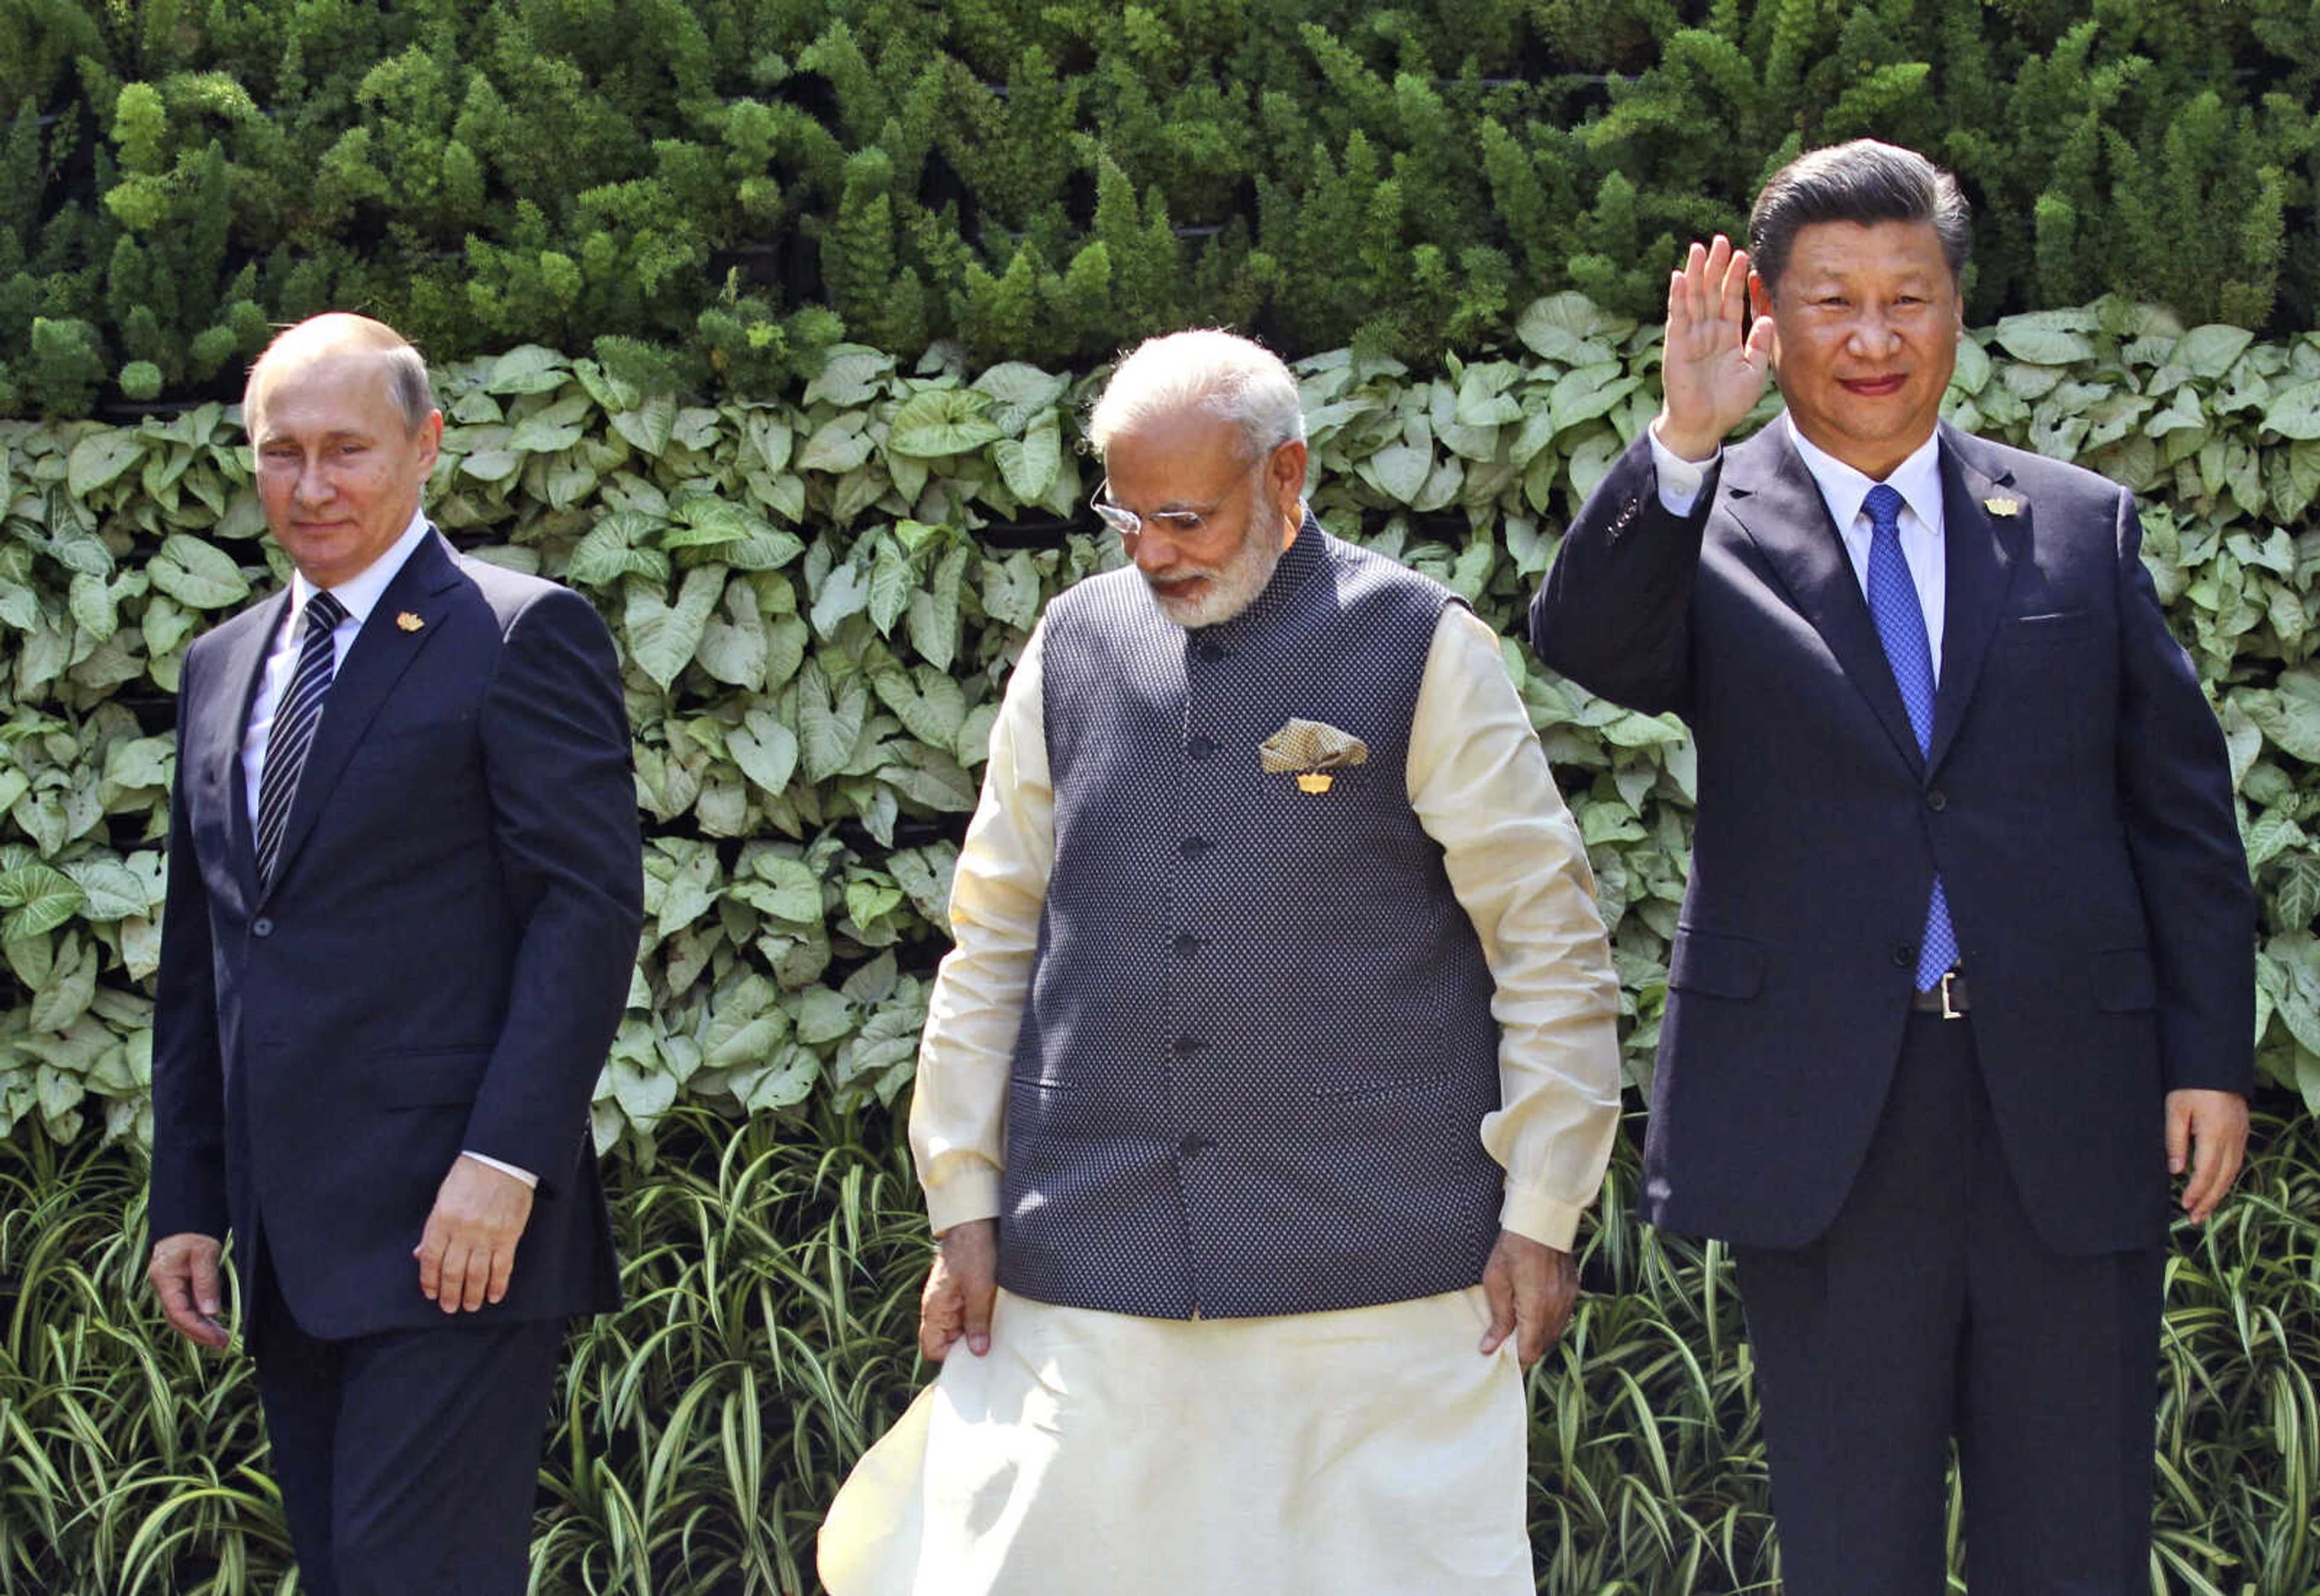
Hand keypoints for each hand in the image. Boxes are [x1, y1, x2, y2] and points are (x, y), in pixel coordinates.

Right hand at [148, 1232, 229, 1348]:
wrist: (186, 1225)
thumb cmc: (194, 1236)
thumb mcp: (205, 1253)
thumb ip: (206, 1282)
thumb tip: (211, 1313)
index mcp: (165, 1279)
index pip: (178, 1312)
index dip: (197, 1328)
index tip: (217, 1338)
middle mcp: (164, 1288)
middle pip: (178, 1320)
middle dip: (200, 1334)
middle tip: (223, 1343)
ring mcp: (169, 1290)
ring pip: (182, 1317)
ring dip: (200, 1330)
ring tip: (221, 1339)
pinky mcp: (178, 1290)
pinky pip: (186, 1310)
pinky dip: (199, 1321)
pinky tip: (213, 1327)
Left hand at [413, 1154, 534, 1311]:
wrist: (502, 1160)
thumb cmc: (469, 1176)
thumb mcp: (443, 1198)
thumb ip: (432, 1228)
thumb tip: (421, 1255)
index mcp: (443, 1220)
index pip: (431, 1259)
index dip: (429, 1281)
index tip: (431, 1294)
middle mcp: (463, 1230)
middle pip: (452, 1271)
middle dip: (449, 1294)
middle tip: (449, 1308)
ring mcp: (487, 1234)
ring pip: (476, 1274)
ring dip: (472, 1294)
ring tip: (470, 1306)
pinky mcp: (509, 1235)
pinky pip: (502, 1266)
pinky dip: (498, 1284)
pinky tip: (495, 1295)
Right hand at [919, 1218, 997, 1360]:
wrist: (976, 1221)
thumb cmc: (974, 1251)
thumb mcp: (980, 1289)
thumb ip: (977, 1321)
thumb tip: (978, 1353)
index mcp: (934, 1309)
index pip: (932, 1348)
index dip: (951, 1357)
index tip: (975, 1356)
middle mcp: (938, 1308)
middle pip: (947, 1342)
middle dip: (967, 1347)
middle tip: (991, 1347)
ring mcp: (949, 1300)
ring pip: (959, 1329)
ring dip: (976, 1332)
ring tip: (997, 1331)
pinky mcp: (962, 1293)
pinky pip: (967, 1315)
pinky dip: (980, 1319)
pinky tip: (996, 1317)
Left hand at [1478, 1229, 1578, 1366]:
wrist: (1539, 1222)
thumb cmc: (1512, 1249)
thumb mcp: (1495, 1283)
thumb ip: (1497, 1319)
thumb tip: (1489, 1348)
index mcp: (1536, 1309)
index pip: (1530, 1352)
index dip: (1515, 1355)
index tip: (1502, 1350)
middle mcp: (1557, 1309)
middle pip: (1544, 1346)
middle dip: (1526, 1345)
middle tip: (1508, 1333)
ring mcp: (1569, 1300)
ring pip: (1555, 1333)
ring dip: (1538, 1333)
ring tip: (1520, 1317)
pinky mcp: (1574, 1291)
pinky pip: (1563, 1317)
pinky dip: (1549, 1319)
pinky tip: (1535, 1306)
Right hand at [1657, 234, 1774, 461]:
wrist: (1704, 426)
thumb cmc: (1728, 403)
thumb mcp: (1753, 371)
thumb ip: (1760, 344)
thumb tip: (1768, 317)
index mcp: (1726, 336)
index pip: (1731, 299)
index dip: (1736, 277)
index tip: (1743, 254)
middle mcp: (1707, 332)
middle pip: (1711, 292)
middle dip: (1716, 266)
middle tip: (1721, 240)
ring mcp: (1690, 337)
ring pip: (1694, 298)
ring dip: (1696, 273)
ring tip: (1699, 248)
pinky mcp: (1676, 346)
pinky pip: (1677, 317)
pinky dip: (1678, 297)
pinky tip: (1680, 276)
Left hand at [2166, 1089, 2248, 1224]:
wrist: (2215, 1065)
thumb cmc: (2191, 1085)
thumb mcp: (2175, 1110)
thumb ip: (2175, 1141)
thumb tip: (2176, 1171)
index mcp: (2215, 1133)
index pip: (2207, 1171)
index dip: (2197, 1191)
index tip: (2186, 1206)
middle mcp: (2233, 1138)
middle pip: (2223, 1178)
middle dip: (2209, 1200)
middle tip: (2195, 1218)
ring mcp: (2241, 1136)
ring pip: (2233, 1172)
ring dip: (2218, 1193)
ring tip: (2204, 1211)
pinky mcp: (2242, 1133)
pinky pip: (2237, 1162)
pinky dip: (2226, 1179)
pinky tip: (2216, 1187)